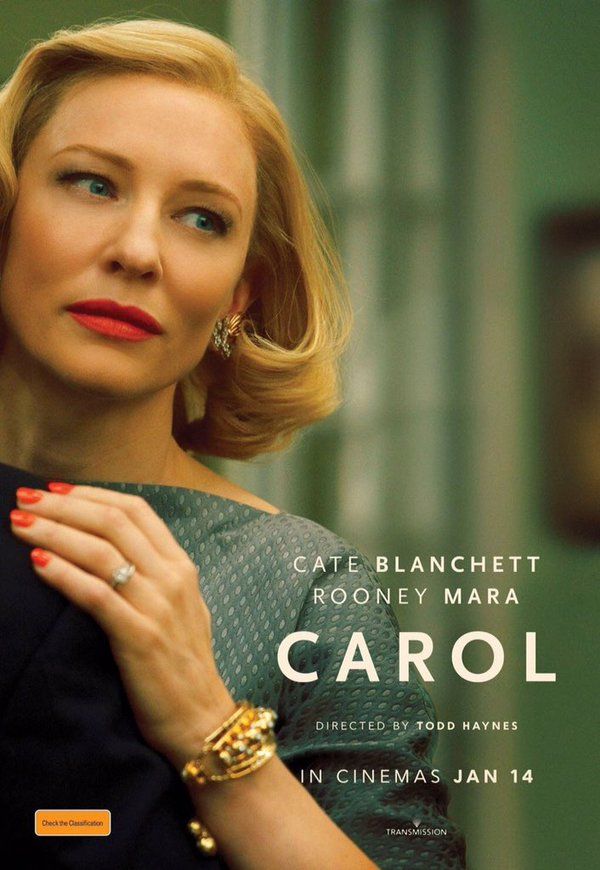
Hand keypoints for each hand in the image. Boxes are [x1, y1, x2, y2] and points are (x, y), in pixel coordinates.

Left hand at [10, 484, 234, 769]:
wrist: (202, 718)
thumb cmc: (183, 663)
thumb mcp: (181, 607)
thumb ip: (155, 574)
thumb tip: (112, 548)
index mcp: (181, 565)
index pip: (135, 510)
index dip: (92, 494)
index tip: (56, 490)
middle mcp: (172, 577)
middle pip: (113, 522)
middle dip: (64, 506)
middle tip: (26, 497)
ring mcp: (158, 606)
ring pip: (101, 552)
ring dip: (55, 532)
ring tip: (20, 524)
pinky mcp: (139, 637)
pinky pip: (96, 595)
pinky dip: (64, 574)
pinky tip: (37, 564)